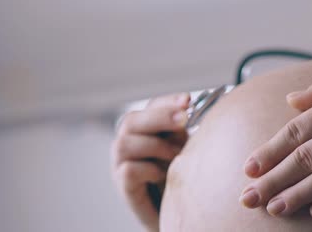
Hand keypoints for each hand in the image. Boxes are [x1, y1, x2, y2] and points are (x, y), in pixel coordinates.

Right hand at [111, 93, 189, 231]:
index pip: (151, 105)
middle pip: (132, 119)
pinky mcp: (123, 185)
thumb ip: (183, 130)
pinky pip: (129, 170)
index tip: (187, 100)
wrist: (175, 211)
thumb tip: (190, 110)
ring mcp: (121, 163)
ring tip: (177, 158)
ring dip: (157, 147)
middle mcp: (128, 141)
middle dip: (160, 116)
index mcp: (146, 128)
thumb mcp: (186, 147)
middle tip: (184, 120)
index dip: (167, 101)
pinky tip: (164, 175)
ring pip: (125, 142)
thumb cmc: (182, 176)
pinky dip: (150, 170)